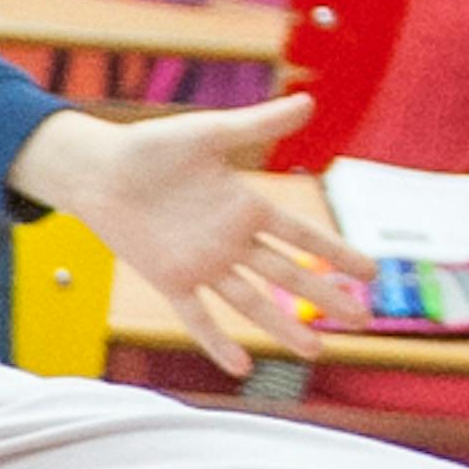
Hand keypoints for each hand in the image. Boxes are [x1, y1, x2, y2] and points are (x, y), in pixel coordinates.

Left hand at [3, 95, 346, 362]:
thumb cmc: (152, 147)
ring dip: (282, 326)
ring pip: (251, 301)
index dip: (336, 253)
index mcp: (247, 206)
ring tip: (316, 352)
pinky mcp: (169, 278)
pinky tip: (240, 366)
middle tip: (362, 320)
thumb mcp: (209, 133)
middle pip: (287, 274)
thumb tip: (309, 102)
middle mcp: (231, 240)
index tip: (371, 273)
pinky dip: (216, 340)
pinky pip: (196, 315)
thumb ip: (258, 124)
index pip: (302, 235)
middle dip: (324, 297)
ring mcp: (202, 263)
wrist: (97, 169)